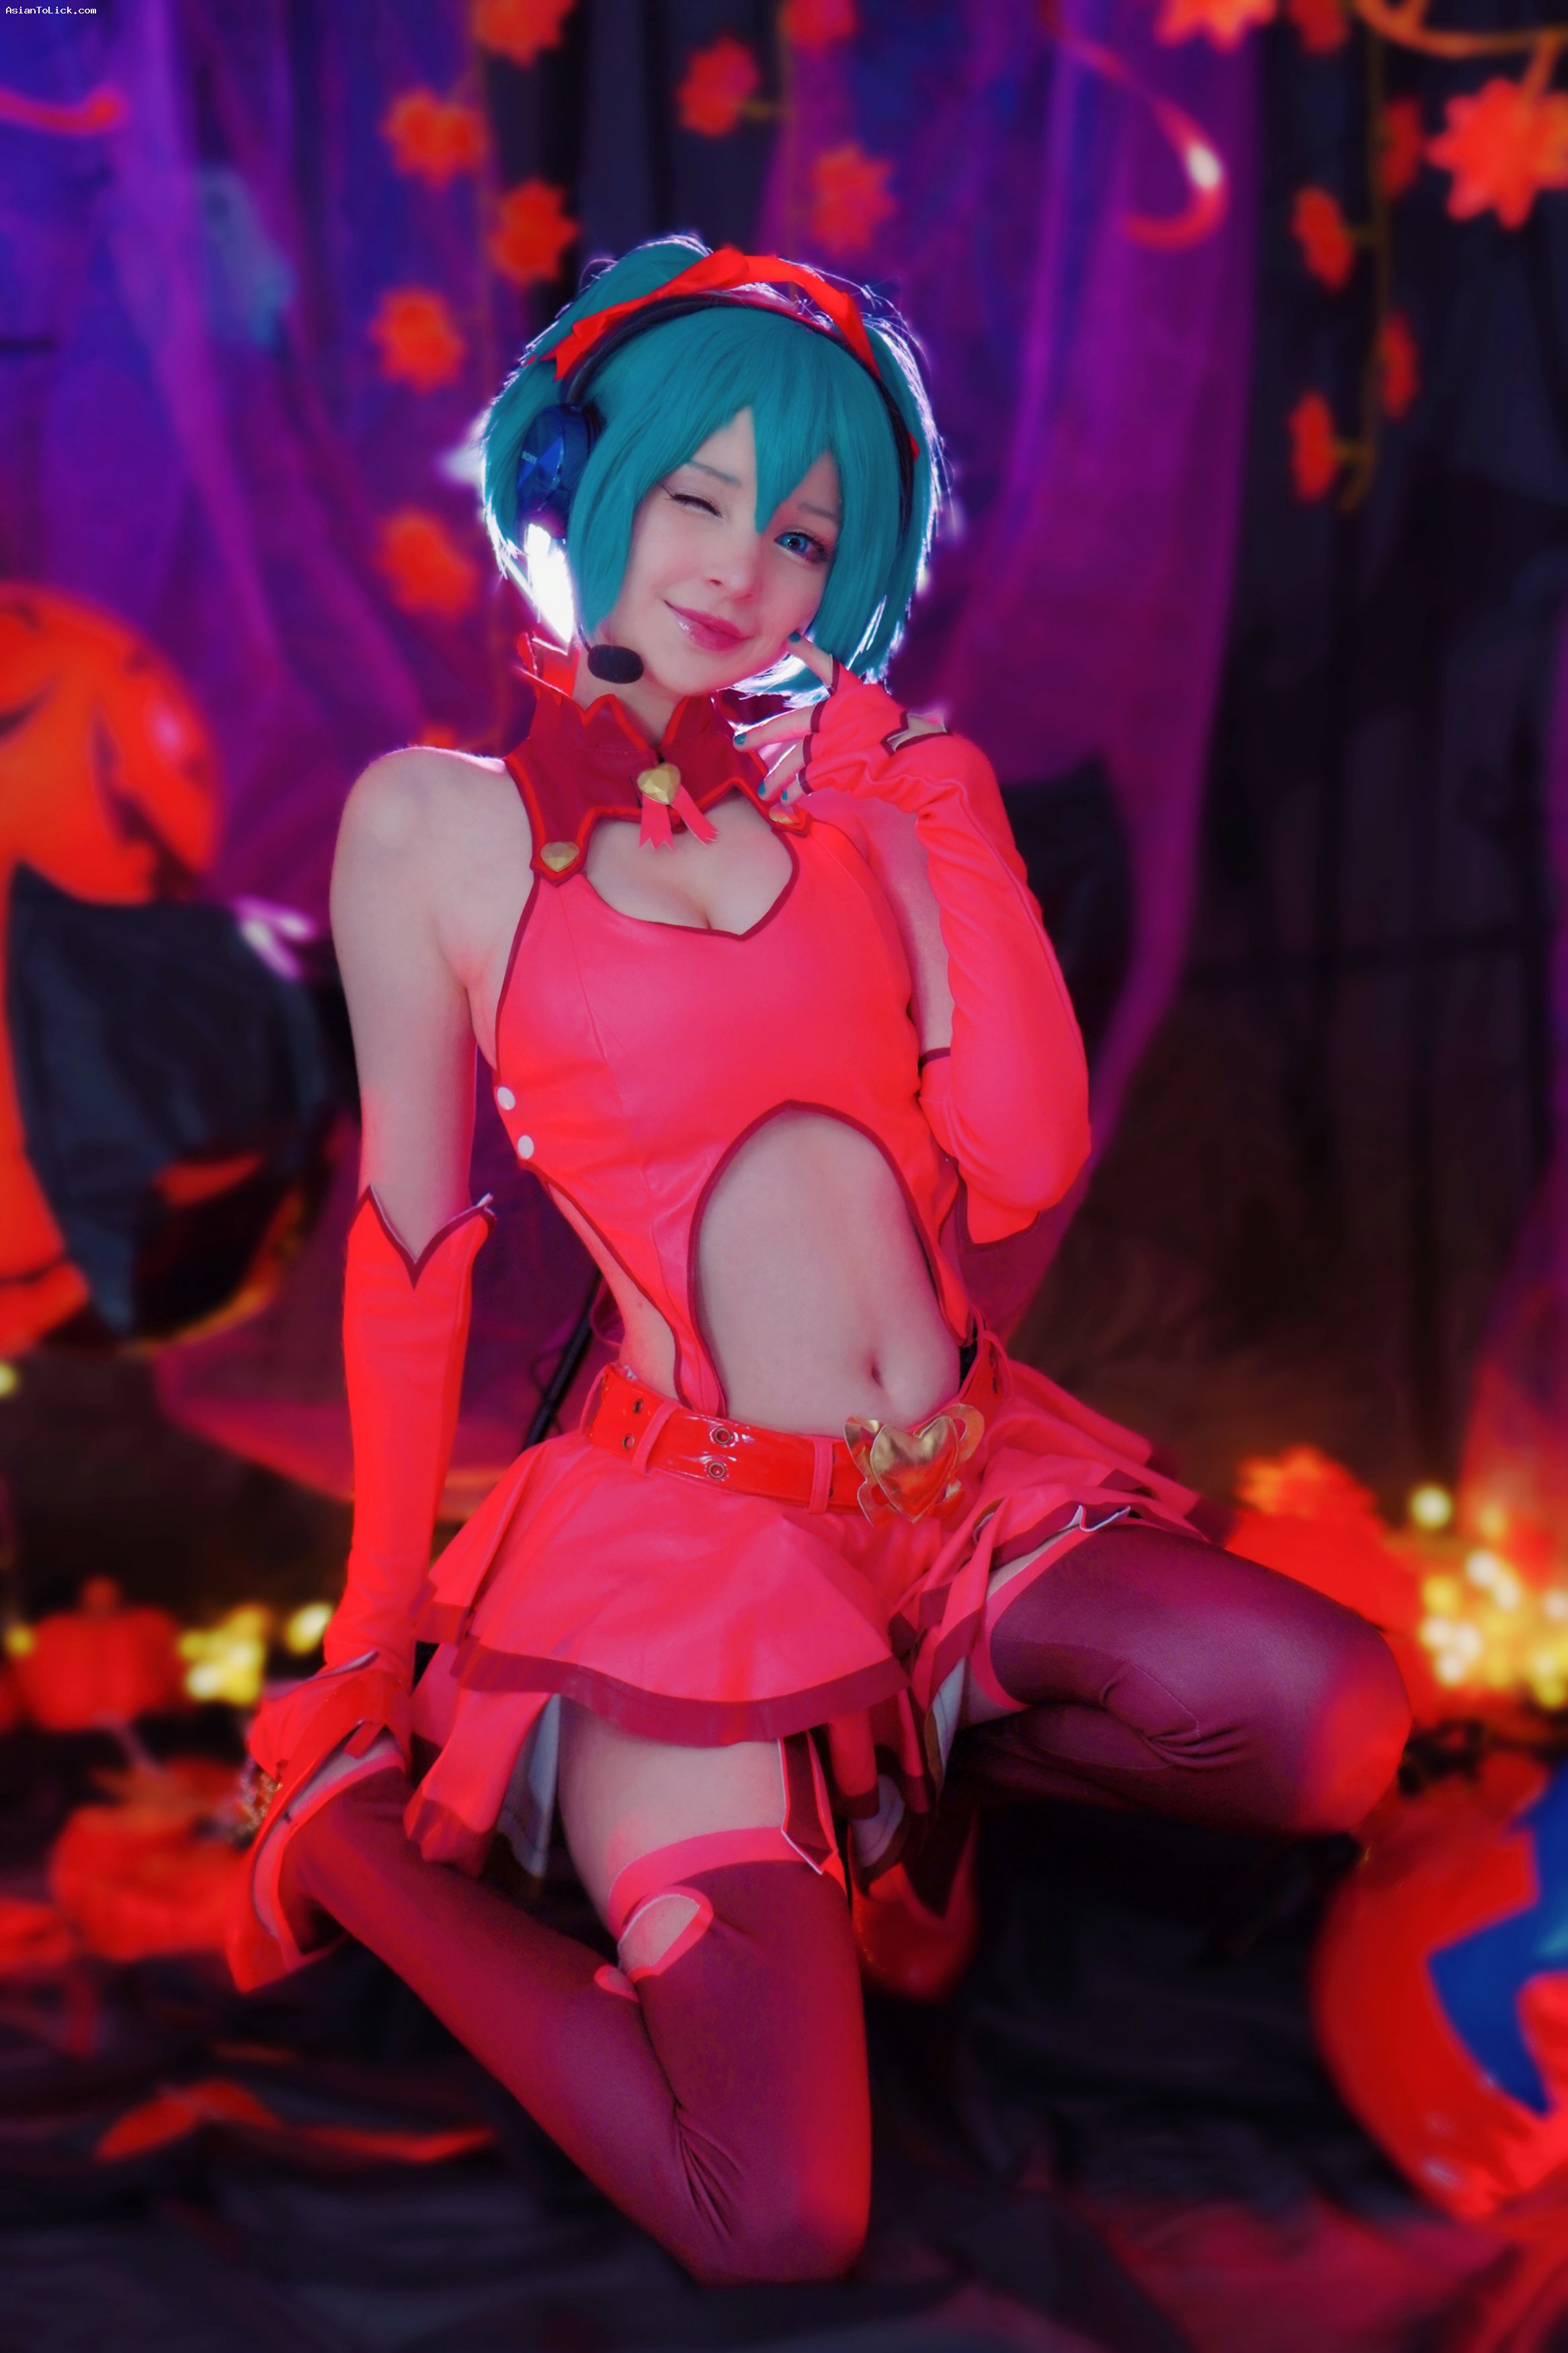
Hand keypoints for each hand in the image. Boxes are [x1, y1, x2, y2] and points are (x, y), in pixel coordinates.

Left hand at [737, 638, 944, 804]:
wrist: (931, 764)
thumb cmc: (917, 747)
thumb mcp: (887, 722)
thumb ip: (857, 724)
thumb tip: (836, 738)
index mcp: (858, 696)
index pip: (829, 668)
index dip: (810, 653)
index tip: (791, 639)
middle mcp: (843, 713)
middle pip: (792, 722)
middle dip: (763, 735)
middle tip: (740, 743)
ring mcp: (838, 739)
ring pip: (795, 758)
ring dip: (777, 776)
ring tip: (763, 791)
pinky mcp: (838, 765)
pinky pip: (807, 780)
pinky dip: (796, 791)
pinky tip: (786, 800)